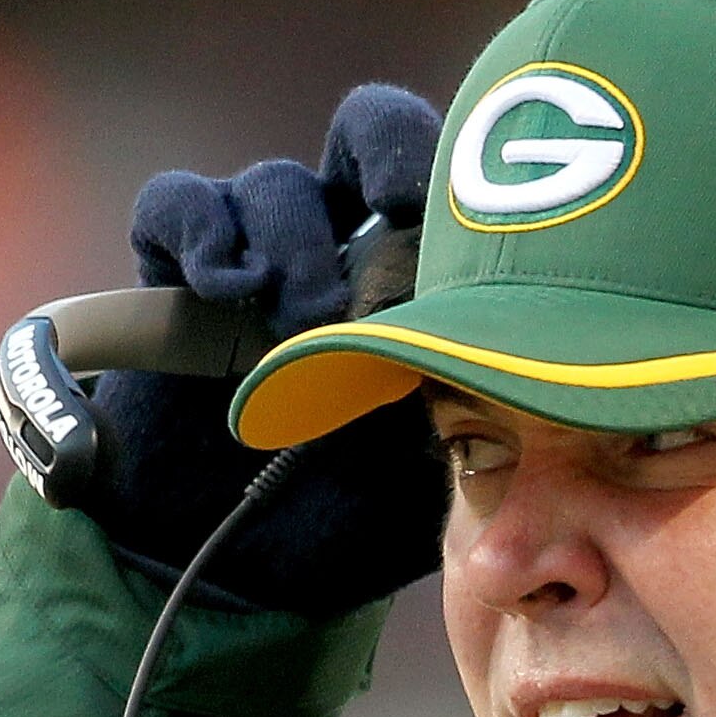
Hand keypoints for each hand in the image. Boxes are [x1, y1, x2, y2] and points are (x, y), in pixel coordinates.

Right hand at [87, 85, 448, 615]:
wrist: (245, 582)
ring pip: (273, 183)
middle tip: (390, 209)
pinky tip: (223, 282)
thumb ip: (485, 422)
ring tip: (300, 316)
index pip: (445, 178)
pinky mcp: (176, 289)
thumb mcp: (444, 478)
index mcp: (416, 279)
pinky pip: (173, 209)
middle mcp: (343, 248)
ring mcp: (259, 263)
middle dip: (377, 156)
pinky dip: (195, 229)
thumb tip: (542, 376)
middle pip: (364, 134)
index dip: (451, 168)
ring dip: (292, 237)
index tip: (453, 207)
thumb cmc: (355, 524)